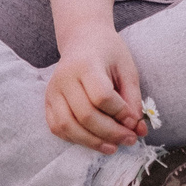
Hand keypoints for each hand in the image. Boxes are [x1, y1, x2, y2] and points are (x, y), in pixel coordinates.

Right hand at [44, 25, 143, 151]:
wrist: (83, 39)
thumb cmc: (108, 52)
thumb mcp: (127, 68)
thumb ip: (133, 98)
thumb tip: (137, 128)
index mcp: (86, 64)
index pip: (101, 96)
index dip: (120, 113)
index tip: (135, 120)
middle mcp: (64, 78)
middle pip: (85, 115)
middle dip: (111, 133)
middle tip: (130, 139)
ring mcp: (52, 91)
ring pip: (68, 126)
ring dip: (93, 142)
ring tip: (114, 146)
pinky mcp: (47, 102)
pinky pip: (58, 128)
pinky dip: (76, 139)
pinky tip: (95, 140)